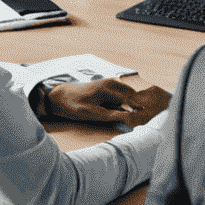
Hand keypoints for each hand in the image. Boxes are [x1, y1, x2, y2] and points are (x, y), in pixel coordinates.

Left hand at [45, 79, 170, 125]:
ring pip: (130, 94)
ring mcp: (111, 82)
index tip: (146, 122)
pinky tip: (124, 112)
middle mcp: (113, 82)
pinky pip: (123, 94)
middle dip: (140, 107)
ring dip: (133, 105)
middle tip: (144, 121)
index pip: (133, 101)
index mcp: (110, 88)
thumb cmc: (73, 106)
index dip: (140, 112)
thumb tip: (131, 119)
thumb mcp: (92, 114)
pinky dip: (127, 102)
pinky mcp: (108, 86)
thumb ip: (112, 116)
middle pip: (134, 96)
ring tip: (135, 118)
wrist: (58, 96)